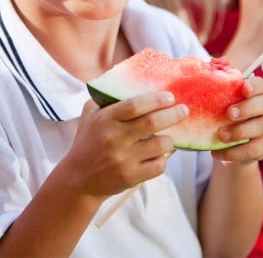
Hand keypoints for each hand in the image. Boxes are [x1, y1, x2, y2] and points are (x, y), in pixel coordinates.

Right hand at [60, 92, 187, 198]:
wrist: (78, 179)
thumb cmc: (88, 141)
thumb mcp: (90, 115)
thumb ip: (107, 99)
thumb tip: (132, 83)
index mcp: (105, 119)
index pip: (134, 105)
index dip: (155, 100)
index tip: (170, 96)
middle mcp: (114, 138)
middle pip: (152, 122)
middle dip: (173, 114)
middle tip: (184, 110)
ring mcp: (123, 159)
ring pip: (160, 145)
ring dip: (169, 139)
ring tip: (169, 136)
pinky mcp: (131, 177)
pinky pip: (158, 165)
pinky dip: (163, 158)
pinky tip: (158, 154)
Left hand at [212, 76, 262, 163]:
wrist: (235, 142)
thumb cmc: (227, 112)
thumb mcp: (223, 99)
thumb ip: (220, 84)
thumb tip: (210, 64)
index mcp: (260, 92)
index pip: (261, 85)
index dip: (254, 86)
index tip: (243, 88)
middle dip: (247, 109)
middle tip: (228, 114)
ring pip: (261, 129)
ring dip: (240, 132)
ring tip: (220, 136)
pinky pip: (255, 150)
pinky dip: (236, 153)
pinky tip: (218, 153)